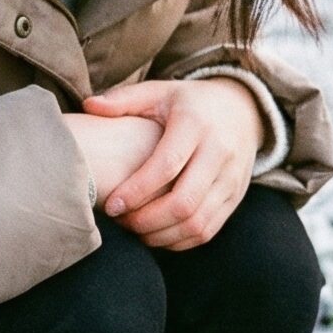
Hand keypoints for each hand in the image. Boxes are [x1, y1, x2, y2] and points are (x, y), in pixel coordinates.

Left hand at [79, 76, 263, 249]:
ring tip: (137, 232)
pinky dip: (181, 240)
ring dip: (163, 235)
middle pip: (185, 202)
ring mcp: (231, 179)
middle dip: (148, 220)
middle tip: (122, 222)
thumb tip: (89, 107)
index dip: (137, 191)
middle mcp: (220, 153)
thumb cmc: (190, 103)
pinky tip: (158, 235)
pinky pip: (209, 230)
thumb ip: (124, 99)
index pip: (167, 166)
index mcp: (196, 125)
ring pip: (198, 222)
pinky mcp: (236, 197)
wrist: (244, 111)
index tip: (111, 206)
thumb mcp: (160, 92)